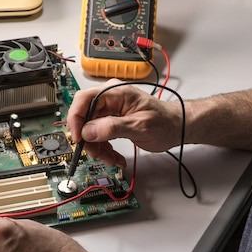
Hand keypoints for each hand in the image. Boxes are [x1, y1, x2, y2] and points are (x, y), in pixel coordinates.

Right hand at [67, 79, 183, 167]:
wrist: (175, 127)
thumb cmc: (164, 122)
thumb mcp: (139, 126)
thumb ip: (112, 127)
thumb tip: (88, 131)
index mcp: (115, 92)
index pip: (83, 99)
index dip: (76, 119)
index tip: (79, 138)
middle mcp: (109, 98)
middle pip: (84, 118)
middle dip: (89, 139)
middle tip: (98, 154)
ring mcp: (109, 110)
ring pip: (90, 130)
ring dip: (98, 148)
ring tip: (112, 159)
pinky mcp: (111, 121)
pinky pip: (98, 135)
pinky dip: (104, 148)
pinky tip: (115, 156)